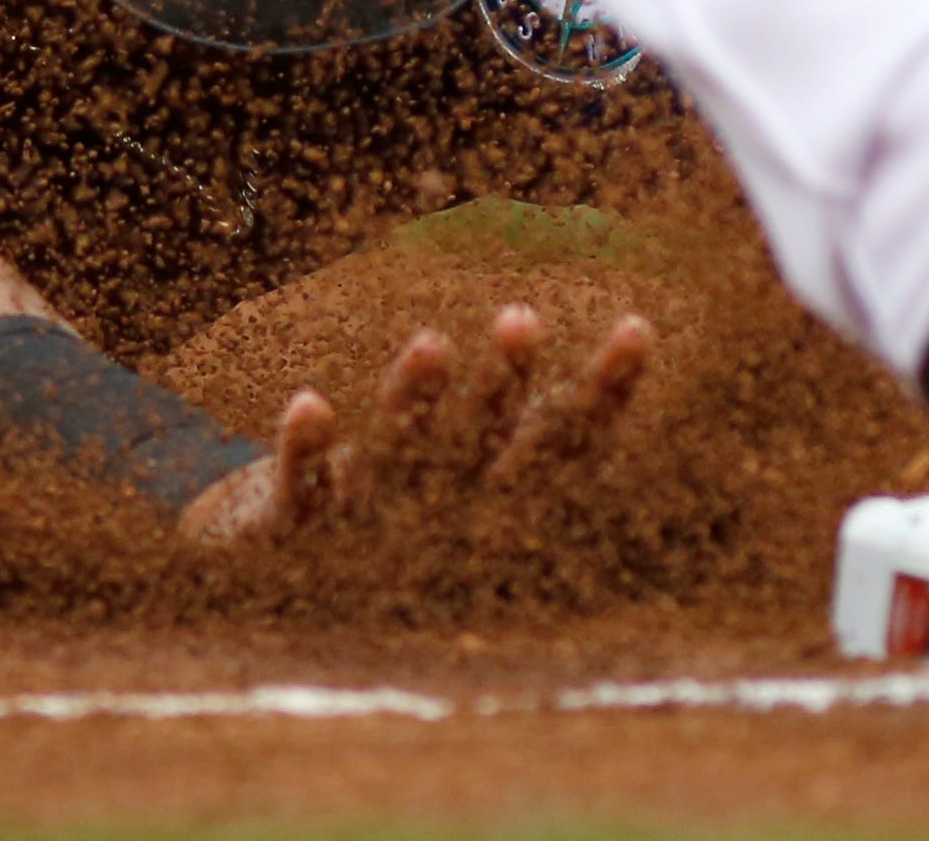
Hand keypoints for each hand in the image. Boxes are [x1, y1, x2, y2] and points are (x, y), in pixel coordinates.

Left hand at [178, 305, 649, 544]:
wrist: (290, 611)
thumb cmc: (398, 520)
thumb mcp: (469, 479)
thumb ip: (522, 433)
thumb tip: (627, 341)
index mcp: (496, 503)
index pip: (562, 445)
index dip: (603, 395)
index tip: (638, 328)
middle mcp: (443, 519)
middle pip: (481, 444)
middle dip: (501, 384)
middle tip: (519, 316)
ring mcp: (370, 527)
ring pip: (398, 461)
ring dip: (413, 403)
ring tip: (429, 342)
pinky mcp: (296, 534)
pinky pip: (304, 489)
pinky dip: (307, 450)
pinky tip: (309, 403)